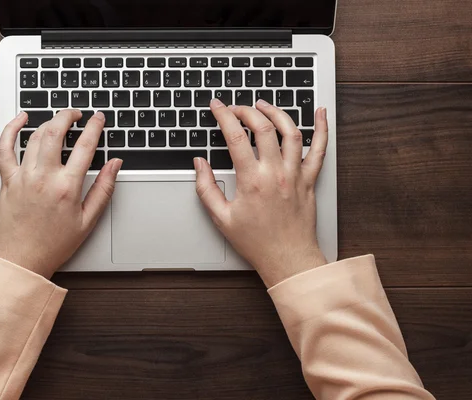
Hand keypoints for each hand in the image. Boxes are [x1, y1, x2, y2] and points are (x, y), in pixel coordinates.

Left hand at [0, 110, 121, 278]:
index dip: (95, 127)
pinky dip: (11, 129)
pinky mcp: (7, 180)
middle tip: (77, 113)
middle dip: (69, 115)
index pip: (85, 147)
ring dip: (49, 122)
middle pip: (56, 132)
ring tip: (59, 119)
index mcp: (67, 188)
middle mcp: (44, 177)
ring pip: (35, 136)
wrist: (22, 259)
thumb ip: (104, 189)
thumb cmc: (54, 244)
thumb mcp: (88, 220)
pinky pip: (5, 148)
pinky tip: (21, 119)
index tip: (98, 118)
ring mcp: (23, 177)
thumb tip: (115, 165)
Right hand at [194, 99, 328, 287]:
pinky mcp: (309, 180)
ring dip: (276, 112)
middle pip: (263, 127)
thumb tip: (199, 164)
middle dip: (247, 110)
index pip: (235, 136)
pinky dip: (322, 128)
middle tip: (236, 108)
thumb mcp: (221, 218)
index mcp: (252, 180)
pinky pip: (319, 149)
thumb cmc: (257, 242)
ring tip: (264, 105)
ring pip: (290, 131)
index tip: (217, 106)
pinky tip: (321, 113)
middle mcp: (275, 172)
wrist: (288, 259)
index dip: (224, 116)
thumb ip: (206, 188)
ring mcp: (295, 174)